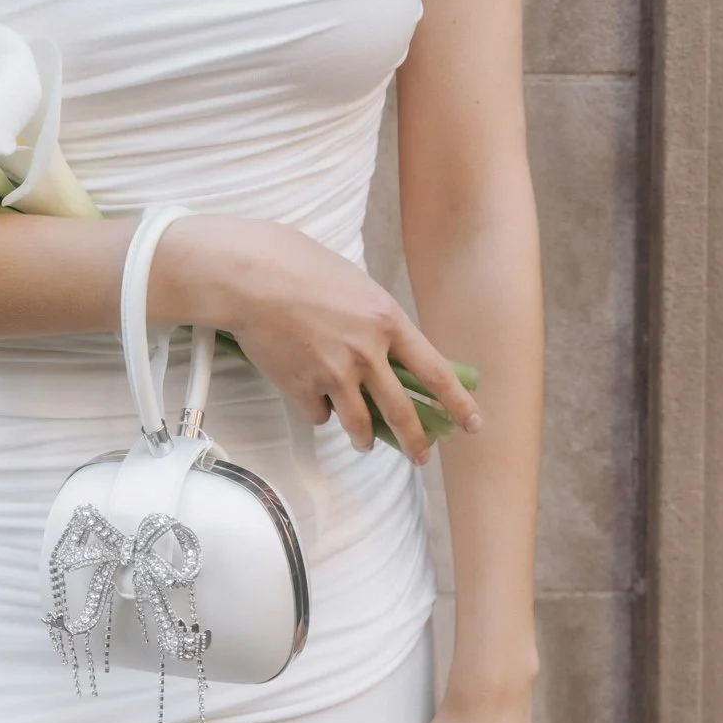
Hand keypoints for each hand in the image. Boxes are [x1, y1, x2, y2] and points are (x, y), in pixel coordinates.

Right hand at [151, 213, 482, 465]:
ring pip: (360, 425)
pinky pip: (319, 414)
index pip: (435, 373)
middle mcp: (366, 353)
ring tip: (364, 441)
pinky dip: (318, 410)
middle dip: (416, 442)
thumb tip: (385, 345)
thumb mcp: (355, 283)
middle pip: (402, 413)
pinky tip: (311, 396)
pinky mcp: (302, 388)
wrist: (250, 276)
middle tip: (422, 456)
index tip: (472, 424)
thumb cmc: (299, 265)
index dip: (457, 403)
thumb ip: (374, 318)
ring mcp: (334, 374)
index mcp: (386, 321)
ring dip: (365, 438)